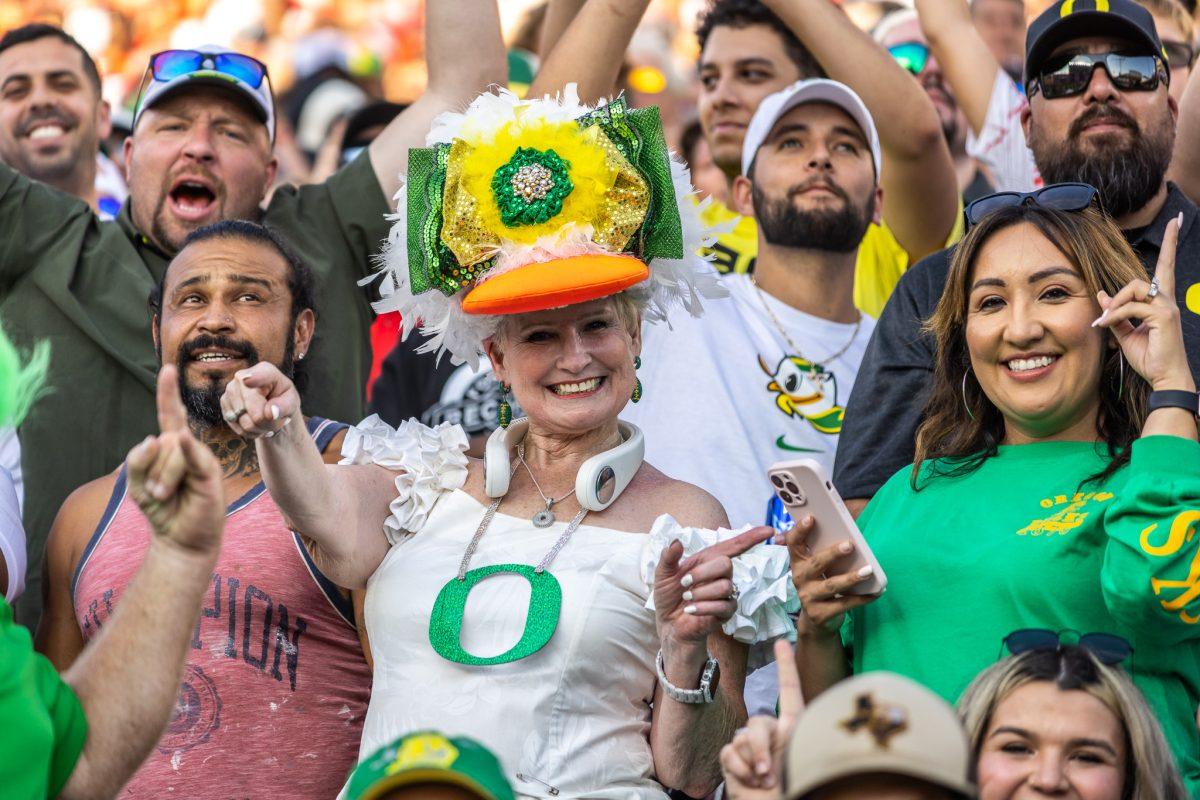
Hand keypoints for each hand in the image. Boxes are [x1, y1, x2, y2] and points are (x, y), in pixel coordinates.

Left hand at [127, 366, 223, 556]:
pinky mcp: (209, 473)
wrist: (180, 539)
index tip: (168, 370)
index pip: (170, 415)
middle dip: (150, 470)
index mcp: (171, 446)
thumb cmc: (162, 511)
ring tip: (165, 497)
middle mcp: (188, 447)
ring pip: (171, 452)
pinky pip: (192, 455)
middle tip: (156, 495)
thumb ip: (137, 461)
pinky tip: (184, 439)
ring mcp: (201, 458)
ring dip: (161, 479)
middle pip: (161, 441)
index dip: (168, 393)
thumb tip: (155, 438)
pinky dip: (186, 449)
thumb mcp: (135, 485)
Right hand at [219, 362, 301, 439]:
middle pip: (255, 413)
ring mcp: (230, 389)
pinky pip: (237, 427)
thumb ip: (285, 406)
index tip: (248, 381)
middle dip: (268, 423)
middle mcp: (242, 376)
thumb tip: (271, 413)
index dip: (253, 379)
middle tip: (275, 418)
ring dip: (259, 428)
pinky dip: (249, 431)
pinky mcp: (224, 403)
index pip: (257, 377)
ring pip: (245, 423)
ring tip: (265, 419)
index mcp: (264, 370)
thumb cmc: (283, 400)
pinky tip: (255, 422)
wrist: (270, 405)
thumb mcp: (292, 402)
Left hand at [654, 526, 773, 647]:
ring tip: (687, 598)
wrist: (668, 624)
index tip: (770, 531)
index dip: (752, 537)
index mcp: (708, 560)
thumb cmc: (668, 596)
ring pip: (724, 586)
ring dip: (700, 592)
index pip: (734, 546)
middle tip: (684, 583)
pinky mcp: (726, 612)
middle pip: (726, 564)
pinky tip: (690, 610)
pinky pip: (723, 605)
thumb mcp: (663, 574)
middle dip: (703, 573)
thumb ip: (668, 557)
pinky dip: (703, 607)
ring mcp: (725, 594)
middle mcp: (720, 575)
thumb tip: (676, 541)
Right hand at [719, 639, 800, 799]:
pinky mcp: (732, 759)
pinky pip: (730, 753)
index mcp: (793, 731)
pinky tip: (749, 782)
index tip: (781, 641)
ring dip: (753, 762)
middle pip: (760, 721)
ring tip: (763, 782)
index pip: (789, 691)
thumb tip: (787, 725)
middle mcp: (772, 736)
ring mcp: (751, 748)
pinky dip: (740, 770)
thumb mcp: (803, 760)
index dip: (785, 666)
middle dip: (762, 746)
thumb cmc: (799, 788)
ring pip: (744, 737)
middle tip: (769, 775)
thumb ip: (795, 739)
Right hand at [786, 515, 877, 635]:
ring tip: (868, 571)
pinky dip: (862, 598)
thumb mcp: (818, 570)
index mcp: (798, 563)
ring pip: (832, 585)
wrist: (816, 621)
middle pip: (817, 563)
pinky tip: (876, 592)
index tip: (811, 518)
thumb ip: (824, 554)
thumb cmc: (821, 585)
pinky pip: (844, 604)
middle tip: (850, 545)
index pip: (793, 543)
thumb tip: (849, 539)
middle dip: (833, 553)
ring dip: (851, 577)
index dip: (800, 530)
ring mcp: (808, 597)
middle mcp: (800, 578)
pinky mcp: (820, 614)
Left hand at [1094, 213, 1194, 391]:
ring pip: (1133, 289)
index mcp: (1160, 302)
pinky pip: (1130, 307)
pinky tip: (1106, 326)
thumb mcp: (1125, 333)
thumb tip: (1102, 294)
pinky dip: (1114, 315)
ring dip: (1114, 305)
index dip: (1172, 243)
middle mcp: (1166, 300)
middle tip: (1104, 317)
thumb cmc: (1149, 357)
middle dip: (1119, 293)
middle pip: (1140, 278)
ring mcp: (1167, 307)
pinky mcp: (1163, 316)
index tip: (1177, 221)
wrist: (1164, 377)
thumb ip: (1115, 313)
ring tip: (1104, 323)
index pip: (1165, 267)